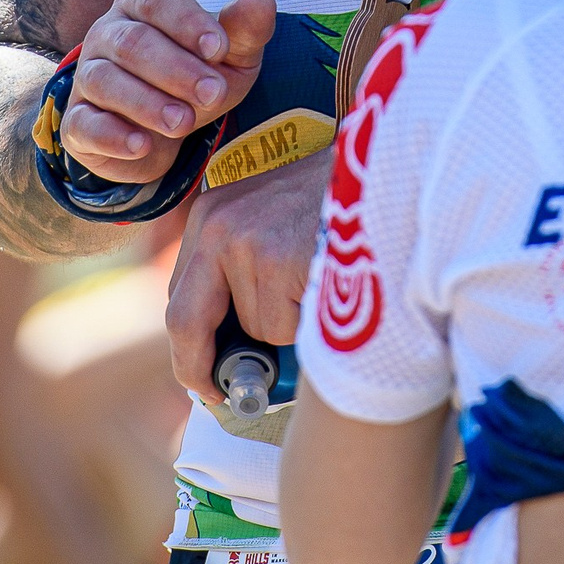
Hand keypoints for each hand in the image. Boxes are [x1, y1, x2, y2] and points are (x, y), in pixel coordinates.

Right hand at [59, 0, 273, 183]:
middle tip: (212, 94)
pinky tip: (141, 144)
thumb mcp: (230, 56)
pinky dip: (112, 135)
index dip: (186, 21)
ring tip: (183, 122)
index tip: (219, 49)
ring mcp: (87, 76)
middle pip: (132, 42)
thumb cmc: (197, 77)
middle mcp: (108, 33)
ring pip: (104, 80)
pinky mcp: (78, 122)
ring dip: (146, 102)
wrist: (163, 133)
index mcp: (142, 3)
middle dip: (175, 69)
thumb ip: (245, 29)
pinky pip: (84, 124)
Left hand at [167, 147, 332, 404]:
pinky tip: (327, 286)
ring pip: (250, 328)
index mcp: (209, 215)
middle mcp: (217, 225)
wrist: (384, 169)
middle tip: (219, 393)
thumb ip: (244, 269)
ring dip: (282, 331)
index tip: (205, 375)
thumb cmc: (336, 206)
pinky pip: (281, 328)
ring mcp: (246, 241)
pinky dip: (306, 326)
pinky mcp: (278, 259)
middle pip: (184, 322)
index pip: (180, 298)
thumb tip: (232, 350)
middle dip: (199, 367)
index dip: (190, 347)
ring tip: (316, 290)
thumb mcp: (272, 220)